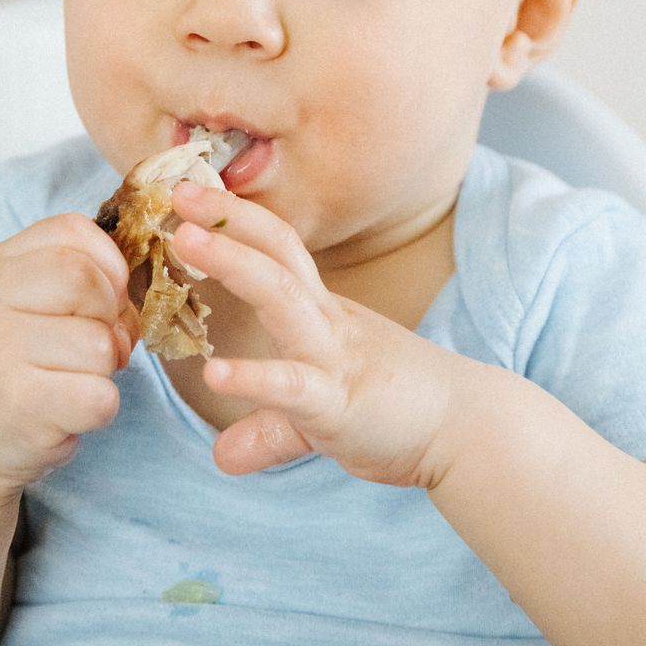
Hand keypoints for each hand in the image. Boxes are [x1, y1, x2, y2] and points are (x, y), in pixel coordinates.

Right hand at [0, 214, 139, 488]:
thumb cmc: (15, 357)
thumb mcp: (30, 298)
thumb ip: (80, 276)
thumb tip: (128, 301)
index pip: (73, 231)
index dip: (108, 266)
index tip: (102, 300)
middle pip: (87, 282)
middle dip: (109, 318)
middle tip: (92, 347)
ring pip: (100, 345)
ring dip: (104, 369)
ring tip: (70, 380)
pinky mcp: (17, 406)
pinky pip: (99, 397)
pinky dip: (99, 408)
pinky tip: (66, 411)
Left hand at [171, 182, 469, 486]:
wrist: (467, 430)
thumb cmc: (397, 407)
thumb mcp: (320, 409)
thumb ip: (269, 425)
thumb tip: (224, 454)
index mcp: (320, 312)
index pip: (277, 247)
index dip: (236, 218)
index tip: (191, 193)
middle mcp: (324, 322)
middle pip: (276, 252)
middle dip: (228, 218)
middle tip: (178, 191)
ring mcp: (332, 357)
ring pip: (280, 295)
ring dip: (231, 262)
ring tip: (184, 241)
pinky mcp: (338, 403)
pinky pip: (292, 385)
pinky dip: (253, 377)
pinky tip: (215, 373)